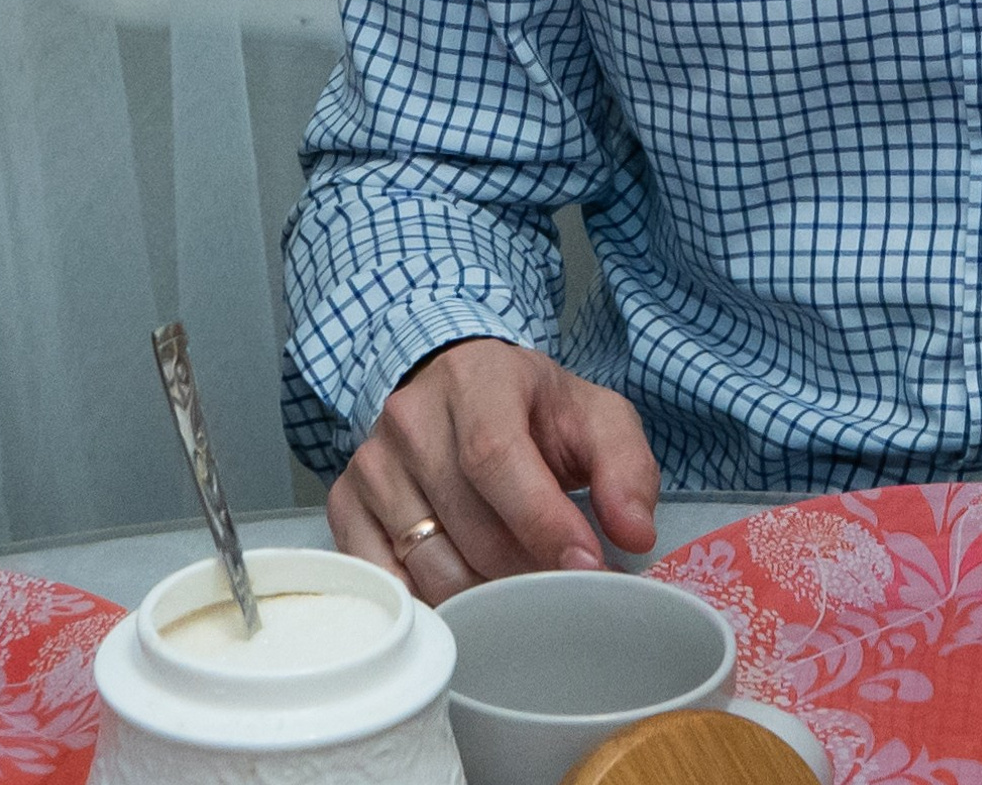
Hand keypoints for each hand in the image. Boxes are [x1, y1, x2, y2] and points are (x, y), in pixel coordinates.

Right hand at [327, 338, 660, 604]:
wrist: (456, 382)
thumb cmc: (530, 407)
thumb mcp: (594, 416)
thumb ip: (626, 467)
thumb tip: (634, 533)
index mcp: (477, 379)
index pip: (495, 456)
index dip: (540, 520)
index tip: (585, 565)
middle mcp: (412, 416)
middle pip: (466, 522)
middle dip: (525, 568)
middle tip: (561, 583)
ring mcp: (372, 461)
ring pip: (425, 561)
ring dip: (481, 592)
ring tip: (518, 584)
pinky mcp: (347, 502)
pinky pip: (381, 578)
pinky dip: (426, 602)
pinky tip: (464, 595)